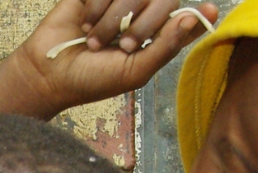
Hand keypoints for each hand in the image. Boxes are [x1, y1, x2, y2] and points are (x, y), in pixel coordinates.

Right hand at [0, 0, 217, 127]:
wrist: (48, 74)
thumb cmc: (92, 79)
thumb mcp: (136, 71)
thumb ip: (168, 45)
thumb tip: (197, 16)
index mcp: (155, 35)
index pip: (184, 16)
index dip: (198, 13)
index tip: (209, 9)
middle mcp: (139, 13)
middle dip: (143, 24)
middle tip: (123, 45)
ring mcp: (116, 0)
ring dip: (112, 21)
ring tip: (94, 42)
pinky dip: (96, 9)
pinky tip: (84, 25)